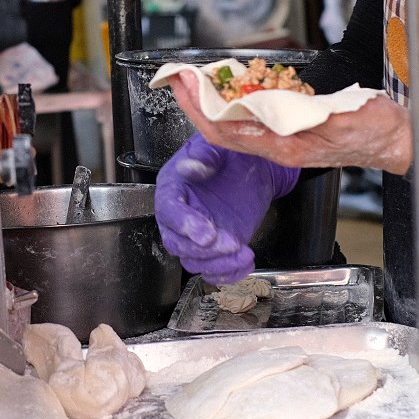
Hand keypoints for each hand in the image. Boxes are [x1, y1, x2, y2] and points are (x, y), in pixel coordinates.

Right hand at [155, 133, 299, 285]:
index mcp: (173, 188)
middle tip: (231, 243)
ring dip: (217, 263)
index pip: (169, 211)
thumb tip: (193, 166)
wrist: (250, 168)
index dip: (185, 224)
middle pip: (177, 243)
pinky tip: (245, 262)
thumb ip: (204, 155)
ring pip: (194, 261)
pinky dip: (228, 272)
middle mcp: (179, 216)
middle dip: (203, 249)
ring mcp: (196, 234)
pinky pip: (213, 269)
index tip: (207, 233)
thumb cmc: (229, 155)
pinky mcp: (215, 247)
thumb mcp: (217, 146)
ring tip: (244, 254)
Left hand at [170, 72, 413, 174]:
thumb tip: (276, 113)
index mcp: (284, 146)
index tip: (183, 83)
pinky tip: (231, 86)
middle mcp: (276, 147)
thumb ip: (311, 118)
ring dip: (211, 101)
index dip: (200, 107)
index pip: (226, 129)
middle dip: (195, 102)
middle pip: (221, 128)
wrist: (397, 143)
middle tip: (177, 76)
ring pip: (233, 124)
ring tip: (195, 79)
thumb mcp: (347, 118)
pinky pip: (251, 118)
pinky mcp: (289, 132)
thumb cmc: (376, 131)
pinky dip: (234, 100)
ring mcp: (281, 141)